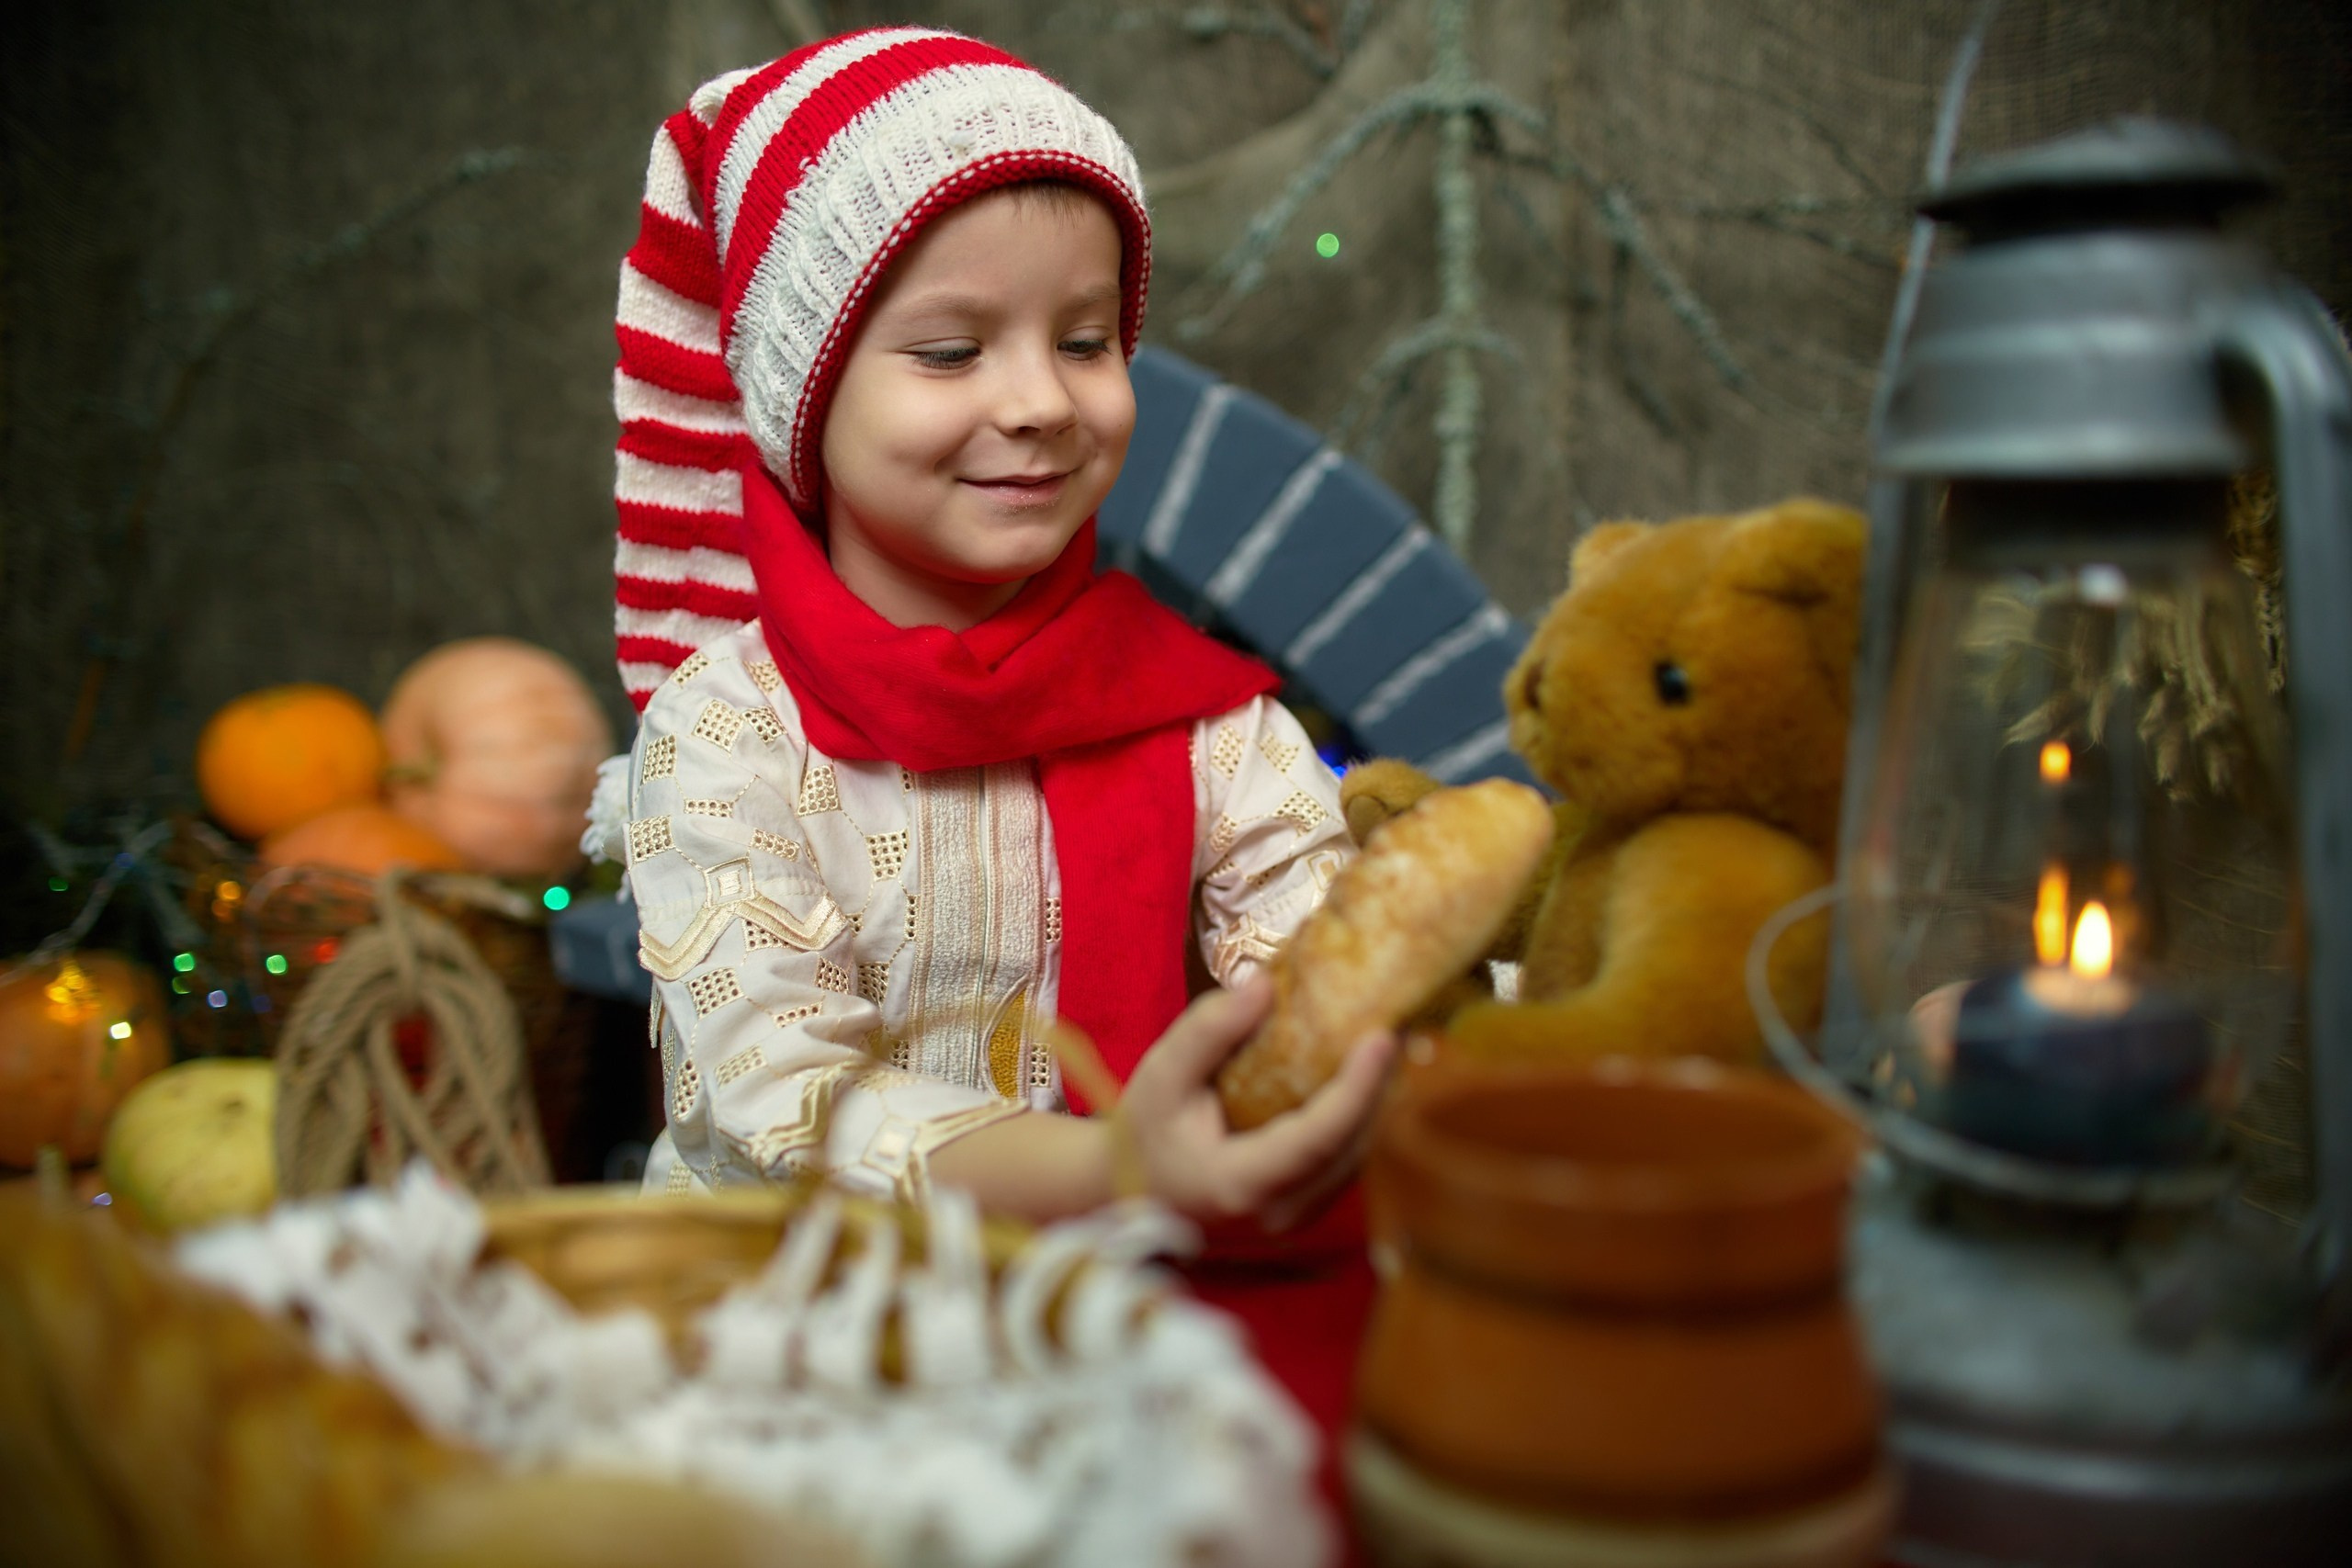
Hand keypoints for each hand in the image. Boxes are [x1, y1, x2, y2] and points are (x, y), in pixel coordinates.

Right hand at [1120, 977, 1397, 1231]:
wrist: (1132, 1189)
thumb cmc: (1145, 1133)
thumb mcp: (1162, 1075)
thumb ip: (1208, 1031)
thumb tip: (1264, 984)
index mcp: (1240, 1185)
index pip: (1318, 1140)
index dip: (1357, 1090)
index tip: (1381, 1038)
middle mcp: (1278, 1214)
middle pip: (1351, 1148)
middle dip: (1379, 1086)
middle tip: (1395, 1022)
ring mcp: (1296, 1218)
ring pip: (1357, 1156)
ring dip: (1375, 1100)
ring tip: (1386, 1040)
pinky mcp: (1306, 1206)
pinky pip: (1347, 1158)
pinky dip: (1359, 1114)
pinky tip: (1363, 1073)